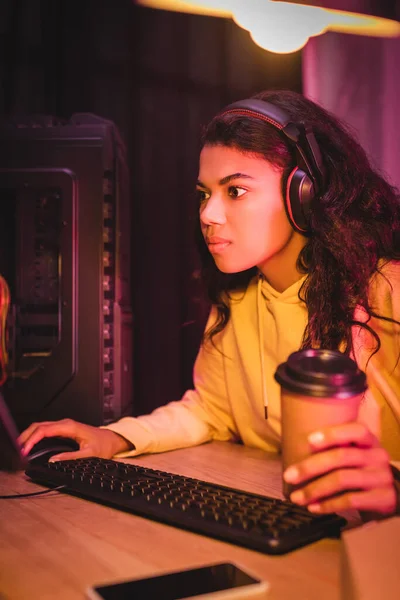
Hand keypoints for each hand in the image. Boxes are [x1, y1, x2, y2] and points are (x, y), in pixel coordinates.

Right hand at [18, 418, 132, 460]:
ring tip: (21, 448)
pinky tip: (30, 444)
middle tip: (18, 450)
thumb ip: (71, 457)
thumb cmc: (102, 445)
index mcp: (70, 427)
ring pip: (40, 426)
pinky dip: (35, 436)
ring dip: (29, 435)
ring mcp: (63, 426)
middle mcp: (65, 424)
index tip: (25, 450)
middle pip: (39, 425)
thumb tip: (54, 460)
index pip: (45, 430)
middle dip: (26, 436)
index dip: (33, 439)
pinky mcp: (63, 430)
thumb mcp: (89, 454)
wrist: (110, 439)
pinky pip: (45, 430)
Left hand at [283, 422, 396, 515]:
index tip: (308, 441)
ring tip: (297, 497)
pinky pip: (350, 500)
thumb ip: (336, 447)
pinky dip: (328, 504)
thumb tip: (295, 448)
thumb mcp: (356, 453)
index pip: (355, 430)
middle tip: (289, 476)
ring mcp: (381, 477)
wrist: (389, 493)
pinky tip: (314, 507)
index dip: (332, 434)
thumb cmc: (362, 469)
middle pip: (341, 457)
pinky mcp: (383, 498)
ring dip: (314, 489)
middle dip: (310, 467)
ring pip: (342, 479)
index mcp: (369, 441)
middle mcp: (377, 456)